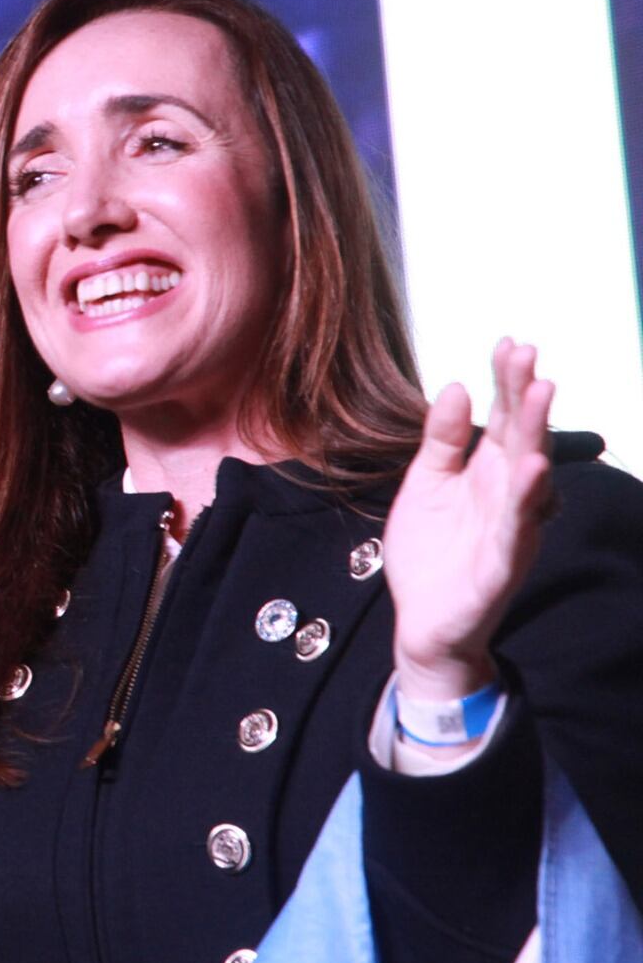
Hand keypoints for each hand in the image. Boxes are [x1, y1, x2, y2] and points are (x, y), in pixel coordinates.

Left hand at [384, 339, 553, 700]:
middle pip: (521, 436)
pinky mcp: (503, 563)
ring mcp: (510, 526)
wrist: (422, 619)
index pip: (502, 418)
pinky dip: (526, 499)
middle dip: (526, 394)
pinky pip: (518, 527)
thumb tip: (453, 385)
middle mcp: (507, 493)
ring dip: (536, 433)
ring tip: (540, 392)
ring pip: (529, 474)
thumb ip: (440, 439)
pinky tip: (530, 469)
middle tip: (527, 354)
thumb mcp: (426, 483)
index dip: (506, 382)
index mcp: (487, 472)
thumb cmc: (430, 550)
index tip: (508, 342)